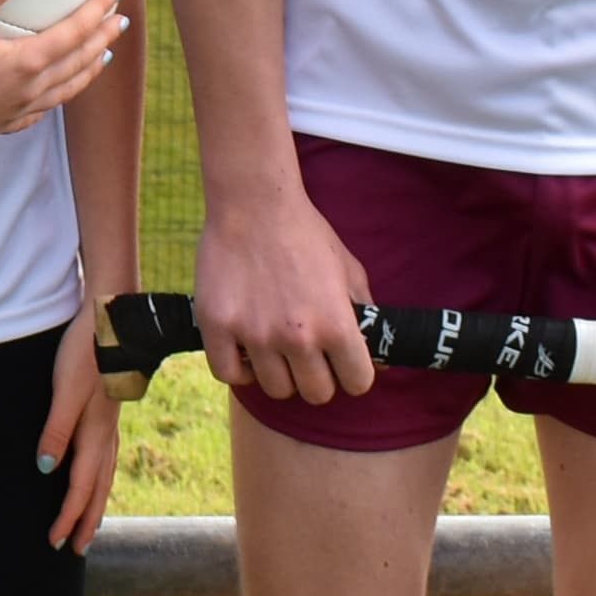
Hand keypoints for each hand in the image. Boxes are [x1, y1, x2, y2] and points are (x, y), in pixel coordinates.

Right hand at [0, 0, 121, 148]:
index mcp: (25, 64)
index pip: (73, 33)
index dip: (96, 11)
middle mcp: (28, 90)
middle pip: (78, 62)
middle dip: (102, 39)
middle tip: (119, 21)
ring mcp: (15, 111)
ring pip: (65, 90)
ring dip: (87, 70)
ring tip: (102, 56)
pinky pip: (39, 111)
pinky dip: (56, 98)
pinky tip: (54, 94)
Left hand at [36, 323, 121, 554]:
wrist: (112, 321)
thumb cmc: (85, 353)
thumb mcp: (65, 390)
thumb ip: (56, 430)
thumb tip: (47, 469)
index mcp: (94, 434)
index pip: (80, 488)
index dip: (68, 517)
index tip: (56, 542)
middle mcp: (106, 435)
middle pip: (98, 489)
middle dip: (86, 520)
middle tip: (77, 550)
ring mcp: (110, 424)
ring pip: (105, 476)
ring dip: (96, 503)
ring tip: (90, 524)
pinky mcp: (109, 412)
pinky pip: (107, 458)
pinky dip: (102, 478)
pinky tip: (97, 475)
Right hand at [194, 180, 375, 407]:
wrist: (254, 202)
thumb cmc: (305, 232)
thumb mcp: (348, 268)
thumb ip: (366, 312)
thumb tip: (378, 355)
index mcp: (337, 324)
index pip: (357, 383)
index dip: (353, 374)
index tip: (343, 363)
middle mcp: (298, 337)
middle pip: (316, 394)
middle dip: (317, 377)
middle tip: (307, 355)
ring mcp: (255, 335)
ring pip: (276, 389)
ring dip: (279, 373)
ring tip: (275, 348)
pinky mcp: (217, 327)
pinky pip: (229, 374)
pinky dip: (239, 370)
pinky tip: (246, 351)